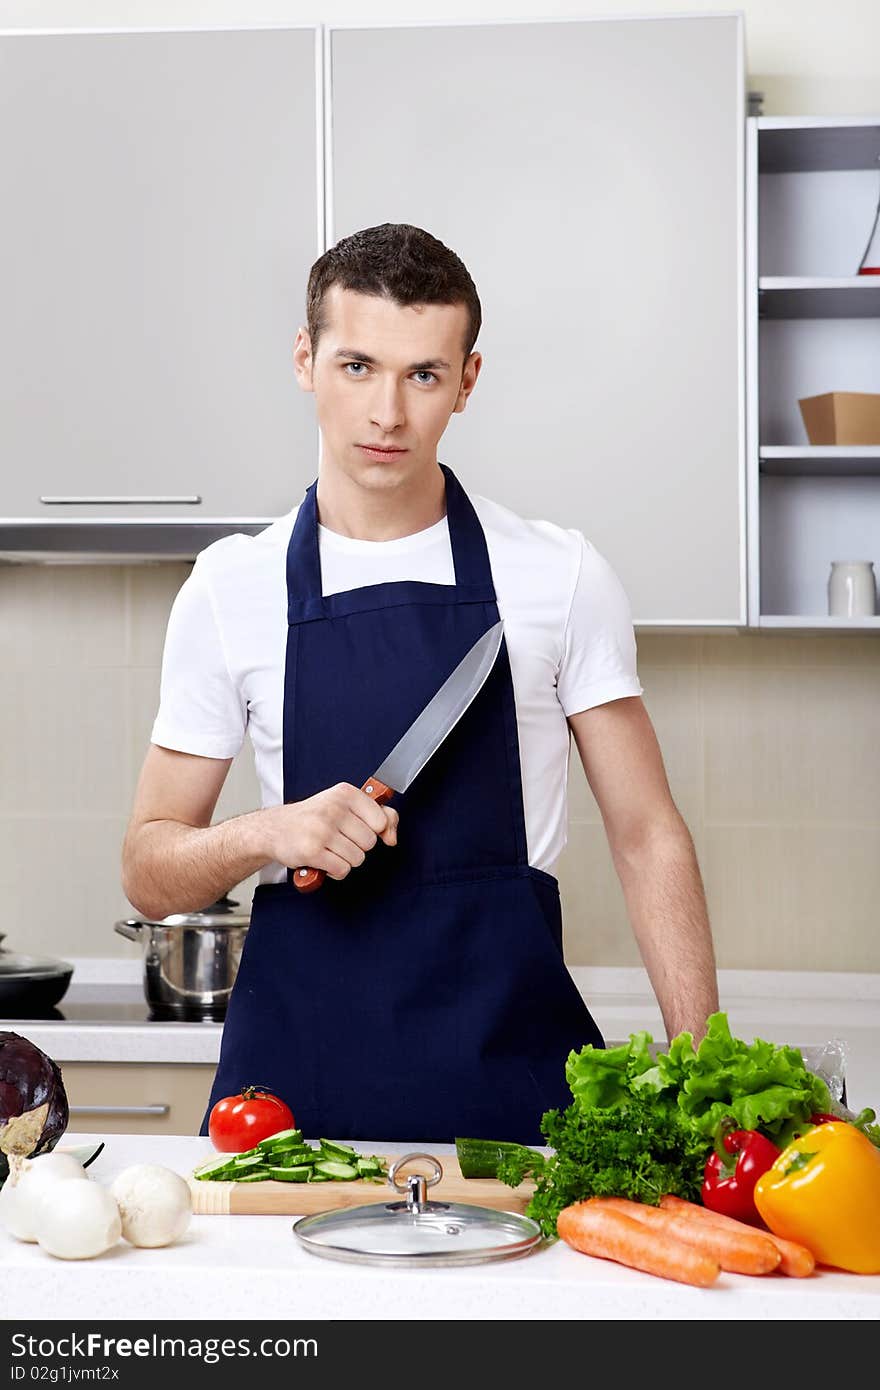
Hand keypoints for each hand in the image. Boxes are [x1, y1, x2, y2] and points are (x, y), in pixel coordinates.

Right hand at [261, 783, 398, 880]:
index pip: (381, 820)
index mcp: (345, 793)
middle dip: (357, 846)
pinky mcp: (311, 851)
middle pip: (370, 842)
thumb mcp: (347, 806)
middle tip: (338, 838)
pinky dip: (335, 871)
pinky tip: (324, 860)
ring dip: (345, 860)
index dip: (374, 830)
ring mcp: (321, 830)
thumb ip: (380, 815)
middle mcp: (333, 809)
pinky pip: (342, 870)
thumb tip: (392, 837)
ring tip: (329, 849)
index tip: (358, 828)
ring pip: (358, 858)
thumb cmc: (314, 818)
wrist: (275, 828)